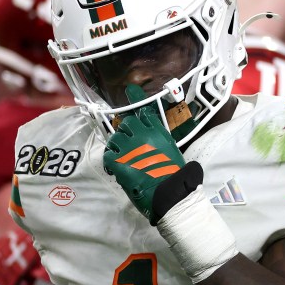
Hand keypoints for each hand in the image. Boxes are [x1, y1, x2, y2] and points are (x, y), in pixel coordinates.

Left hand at [102, 85, 190, 223]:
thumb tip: (155, 139)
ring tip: (121, 156)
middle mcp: (142, 135)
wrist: (171, 194)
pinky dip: (110, 160)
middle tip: (128, 143)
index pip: (143, 111)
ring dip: (117, 146)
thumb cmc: (176, 175)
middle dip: (126, 131)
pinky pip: (108, 155)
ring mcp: (129, 148)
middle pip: (126, 122)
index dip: (135, 101)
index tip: (130, 90)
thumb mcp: (172, 150)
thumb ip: (161, 140)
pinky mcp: (119, 163)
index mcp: (158, 132)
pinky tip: (115, 167)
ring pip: (115, 138)